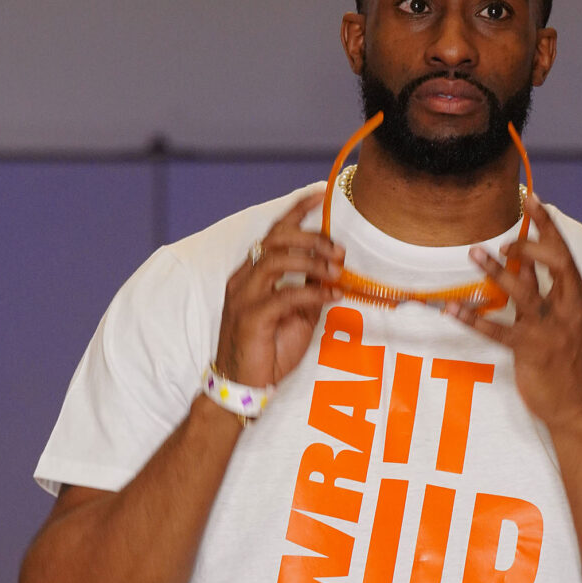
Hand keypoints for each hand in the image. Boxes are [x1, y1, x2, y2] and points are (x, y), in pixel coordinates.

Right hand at [214, 196, 343, 389]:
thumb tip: (331, 267)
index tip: (320, 195)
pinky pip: (285, 294)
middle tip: (338, 250)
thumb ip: (309, 289)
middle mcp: (244, 279)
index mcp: (251, 274)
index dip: (295, 210)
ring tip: (336, 271)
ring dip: (312, 261)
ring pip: (277, 259)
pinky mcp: (251, 317)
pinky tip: (332, 296)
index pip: (273, 232)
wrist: (243, 387)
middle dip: (311, 237)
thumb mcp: (296, 315)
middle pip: (276, 239)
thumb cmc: (267, 352)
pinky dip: (313, 292)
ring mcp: (244, 297)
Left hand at [448, 196, 581, 438]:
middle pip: (554, 263)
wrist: (576, 406)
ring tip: (474, 253)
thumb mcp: (563, 319)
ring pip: (524, 292)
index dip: (548, 225)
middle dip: (528, 244)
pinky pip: (499, 331)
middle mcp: (568, 308)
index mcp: (577, 297)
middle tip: (504, 238)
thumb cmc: (567, 360)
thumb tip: (523, 257)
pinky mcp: (532, 351)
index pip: (564, 252)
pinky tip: (452, 311)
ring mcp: (551, 329)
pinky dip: (474, 320)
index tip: (533, 199)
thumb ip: (544, 288)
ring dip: (496, 271)